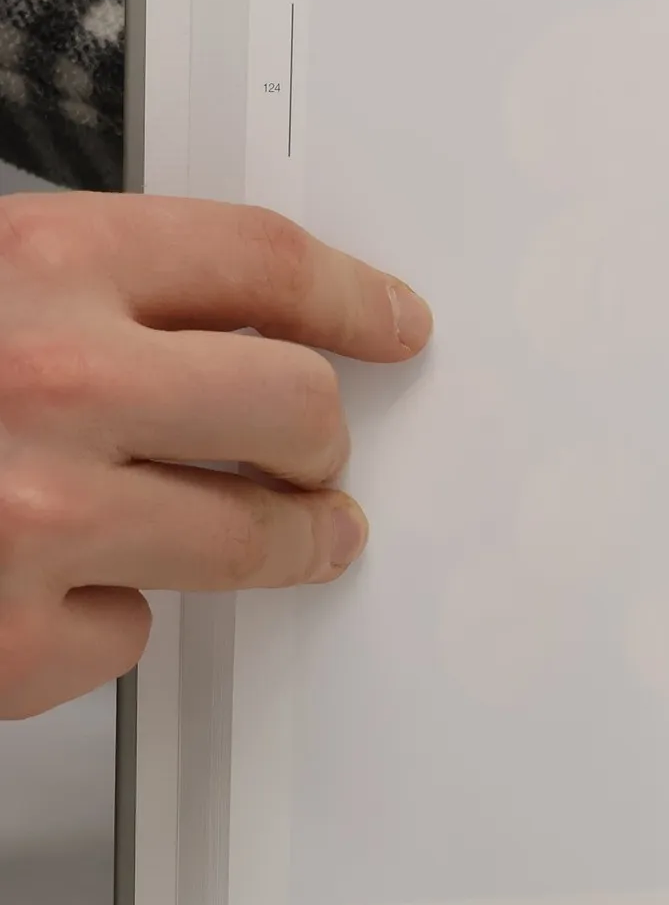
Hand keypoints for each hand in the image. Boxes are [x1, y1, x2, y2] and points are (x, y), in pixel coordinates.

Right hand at [0, 195, 431, 717]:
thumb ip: (94, 290)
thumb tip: (247, 325)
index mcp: (44, 260)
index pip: (263, 262)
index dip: (351, 294)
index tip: (394, 323)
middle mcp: (50, 382)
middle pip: (293, 405)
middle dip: (325, 439)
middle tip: (324, 457)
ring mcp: (30, 519)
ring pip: (247, 536)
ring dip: (288, 541)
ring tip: (296, 537)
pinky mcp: (0, 644)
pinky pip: (124, 632)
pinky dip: (107, 618)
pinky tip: (55, 591)